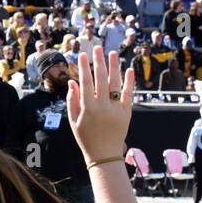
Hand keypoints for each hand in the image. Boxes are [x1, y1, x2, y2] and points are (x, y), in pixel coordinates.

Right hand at [67, 45, 134, 163]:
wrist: (104, 154)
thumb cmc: (85, 137)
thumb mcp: (73, 120)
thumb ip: (72, 100)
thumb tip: (72, 82)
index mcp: (87, 108)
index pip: (85, 82)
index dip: (84, 68)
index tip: (83, 55)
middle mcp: (102, 106)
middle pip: (101, 79)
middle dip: (99, 62)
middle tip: (98, 48)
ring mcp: (116, 109)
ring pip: (116, 84)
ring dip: (114, 67)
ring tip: (113, 54)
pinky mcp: (127, 113)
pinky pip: (129, 94)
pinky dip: (129, 82)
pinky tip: (128, 70)